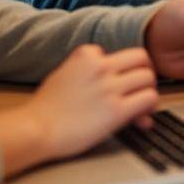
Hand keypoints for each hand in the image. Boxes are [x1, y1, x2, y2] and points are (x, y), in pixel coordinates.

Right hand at [27, 46, 158, 161]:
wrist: (34, 130)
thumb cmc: (44, 109)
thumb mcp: (63, 73)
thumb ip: (84, 68)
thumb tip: (106, 74)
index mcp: (87, 55)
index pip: (120, 53)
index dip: (124, 69)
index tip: (121, 82)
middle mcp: (101, 67)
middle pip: (141, 58)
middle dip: (144, 72)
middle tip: (141, 88)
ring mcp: (109, 88)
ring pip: (148, 77)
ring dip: (148, 90)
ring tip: (142, 105)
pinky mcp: (116, 110)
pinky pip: (149, 98)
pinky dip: (149, 107)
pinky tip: (141, 117)